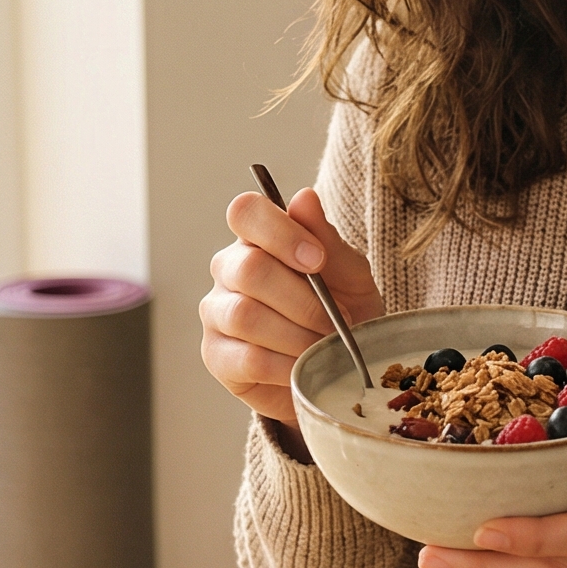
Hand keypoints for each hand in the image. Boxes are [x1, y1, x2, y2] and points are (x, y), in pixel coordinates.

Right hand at [199, 186, 385, 424]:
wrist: (342, 369)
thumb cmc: (345, 312)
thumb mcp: (351, 275)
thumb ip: (328, 240)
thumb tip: (304, 198)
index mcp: (258, 238)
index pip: (246, 212)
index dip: (279, 232)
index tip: (317, 260)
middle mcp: (229, 269)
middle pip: (249, 269)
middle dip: (302, 300)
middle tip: (338, 321)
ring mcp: (217, 312)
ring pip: (245, 315)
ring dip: (297, 336)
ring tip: (326, 347)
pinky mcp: (216, 356)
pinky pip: (247, 359)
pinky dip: (285, 366)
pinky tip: (304, 368)